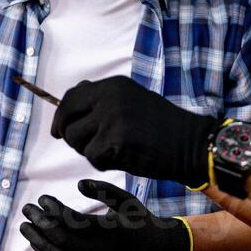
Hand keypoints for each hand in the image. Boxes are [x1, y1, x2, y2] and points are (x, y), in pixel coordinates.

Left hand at [19, 179, 189, 250]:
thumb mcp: (126, 200)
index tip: (42, 197)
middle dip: (41, 224)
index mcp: (110, 230)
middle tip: (26, 208)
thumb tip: (78, 184)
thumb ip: (103, 189)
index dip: (54, 209)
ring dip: (38, 241)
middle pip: (61, 239)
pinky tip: (37, 243)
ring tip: (24, 226)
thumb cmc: (140, 221)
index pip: (73, 221)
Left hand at [50, 76, 219, 188]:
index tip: (58, 130)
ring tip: (113, 151)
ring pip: (76, 140)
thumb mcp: (133, 101)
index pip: (72, 97)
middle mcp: (109, 97)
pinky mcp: (114, 141)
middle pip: (67, 119)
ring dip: (89, 151)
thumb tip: (70, 102)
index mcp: (113, 85)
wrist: (192, 144)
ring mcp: (111, 118)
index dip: (62, 116)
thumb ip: (104, 100)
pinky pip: (92, 157)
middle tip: (85, 147)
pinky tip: (123, 159)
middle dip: (70, 136)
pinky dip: (103, 164)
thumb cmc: (163, 128)